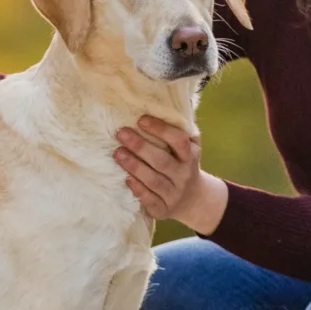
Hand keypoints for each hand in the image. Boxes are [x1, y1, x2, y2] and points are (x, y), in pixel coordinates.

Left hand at [112, 116, 228, 233]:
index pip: (179, 141)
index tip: (141, 119)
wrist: (193, 199)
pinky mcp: (163, 209)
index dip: (161, 129)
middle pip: (162, 160)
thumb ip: (179, 129)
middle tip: (121, 133)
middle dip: (140, 146)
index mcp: (190, 156)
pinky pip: (149, 199)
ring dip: (134, 166)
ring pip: (153, 180)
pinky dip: (137, 189)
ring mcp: (174, 194)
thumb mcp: (188, 147)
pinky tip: (125, 178)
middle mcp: (184, 175)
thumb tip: (163, 100)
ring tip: (117, 153)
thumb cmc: (183, 164)